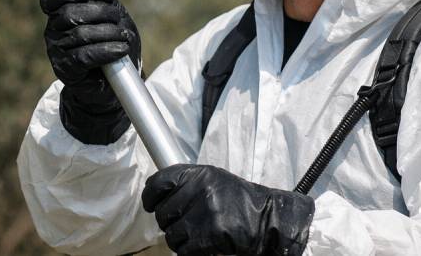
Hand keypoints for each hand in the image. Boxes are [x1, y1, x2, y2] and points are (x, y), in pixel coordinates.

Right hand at [40, 0, 140, 143]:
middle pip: (69, 14)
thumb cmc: (114, 44)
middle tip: (117, 19)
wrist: (117, 82)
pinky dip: (106, 51)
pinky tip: (120, 50)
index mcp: (60, 15)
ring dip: (108, 33)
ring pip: (79, 35)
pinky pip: (84, 56)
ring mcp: (57, 52)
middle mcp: (53, 32)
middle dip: (99, 12)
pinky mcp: (66, 71)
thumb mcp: (115, 17)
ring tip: (124, 37)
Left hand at [142, 164, 314, 255]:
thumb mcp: (214, 181)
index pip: (159, 182)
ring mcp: (207, 211)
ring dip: (181, 240)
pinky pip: (185, 249)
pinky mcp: (213, 234)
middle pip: (162, 213)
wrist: (270, 219)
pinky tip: (204, 247)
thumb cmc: (240, 202)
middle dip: (171, 223)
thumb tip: (155, 194)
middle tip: (187, 225)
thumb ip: (187, 184)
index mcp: (199, 173)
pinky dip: (191, 252)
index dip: (150, 197)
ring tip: (197, 237)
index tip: (150, 205)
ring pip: (171, 234)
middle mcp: (201, 189)